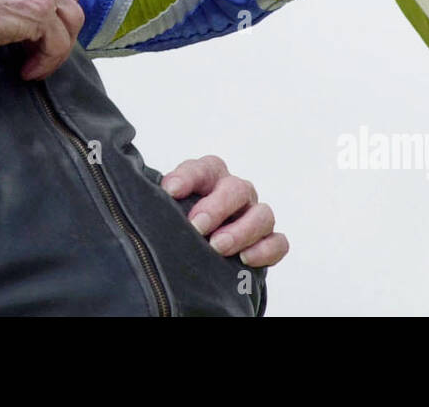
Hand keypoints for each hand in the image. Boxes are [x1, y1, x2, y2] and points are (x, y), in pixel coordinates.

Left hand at [161, 155, 287, 266]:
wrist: (194, 253)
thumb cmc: (179, 224)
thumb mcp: (166, 209)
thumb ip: (160, 203)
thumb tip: (151, 200)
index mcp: (210, 179)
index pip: (204, 168)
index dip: (188, 177)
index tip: (170, 191)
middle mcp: (235, 193)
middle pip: (236, 189)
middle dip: (217, 207)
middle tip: (197, 226)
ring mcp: (254, 216)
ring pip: (262, 215)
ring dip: (241, 231)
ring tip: (218, 247)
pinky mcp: (267, 241)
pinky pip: (278, 242)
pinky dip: (265, 250)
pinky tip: (244, 260)